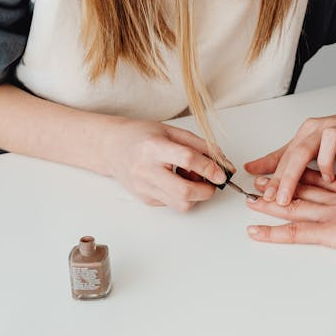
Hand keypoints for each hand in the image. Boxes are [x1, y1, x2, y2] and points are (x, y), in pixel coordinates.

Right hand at [103, 119, 228, 210]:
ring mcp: (144, 188)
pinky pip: (172, 204)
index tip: (222, 172)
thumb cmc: (141, 136)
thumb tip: (222, 162)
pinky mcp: (145, 199)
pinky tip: (176, 180)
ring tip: (191, 178)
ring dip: (195, 196)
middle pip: (184, 191)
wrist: (112, 148)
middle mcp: (146, 170)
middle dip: (206, 190)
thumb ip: (199, 145)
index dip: (209, 167)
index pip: (186, 159)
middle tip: (213, 182)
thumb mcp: (171, 131)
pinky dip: (182, 196)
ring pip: (180, 204)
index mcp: (153, 147)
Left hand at [244, 97, 335, 204]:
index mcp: (306, 133)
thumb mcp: (308, 144)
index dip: (274, 179)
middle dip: (288, 178)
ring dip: (324, 165)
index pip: (286, 158)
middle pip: (300, 152)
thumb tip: (251, 168)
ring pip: (326, 145)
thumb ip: (280, 158)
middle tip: (281, 199)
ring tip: (327, 179)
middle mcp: (321, 129)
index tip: (263, 198)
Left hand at [246, 154, 335, 249]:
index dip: (303, 173)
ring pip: (292, 205)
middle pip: (301, 186)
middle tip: (260, 182)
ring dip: (269, 203)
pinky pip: (294, 232)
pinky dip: (273, 232)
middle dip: (280, 183)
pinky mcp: (330, 230)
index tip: (290, 171)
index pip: (322, 177)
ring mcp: (331, 212)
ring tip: (250, 201)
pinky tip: (256, 232)